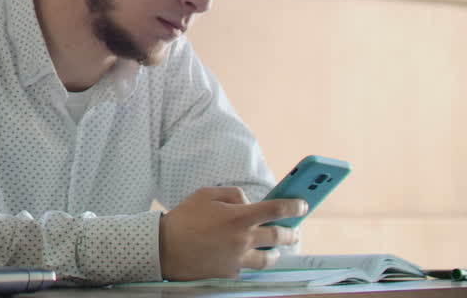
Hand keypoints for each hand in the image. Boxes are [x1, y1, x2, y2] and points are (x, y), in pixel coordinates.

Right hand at [159, 186, 305, 280]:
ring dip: (276, 252)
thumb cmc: (183, 218)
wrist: (164, 248)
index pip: (277, 209)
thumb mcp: (205, 194)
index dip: (294, 206)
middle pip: (280, 237)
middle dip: (291, 232)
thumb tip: (248, 201)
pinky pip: (248, 268)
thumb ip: (232, 194)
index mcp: (239, 216)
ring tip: (275, 249)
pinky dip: (250, 262)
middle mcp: (243, 238)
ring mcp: (238, 258)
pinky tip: (247, 257)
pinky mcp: (231, 272)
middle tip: (293, 231)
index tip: (303, 205)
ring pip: (270, 258)